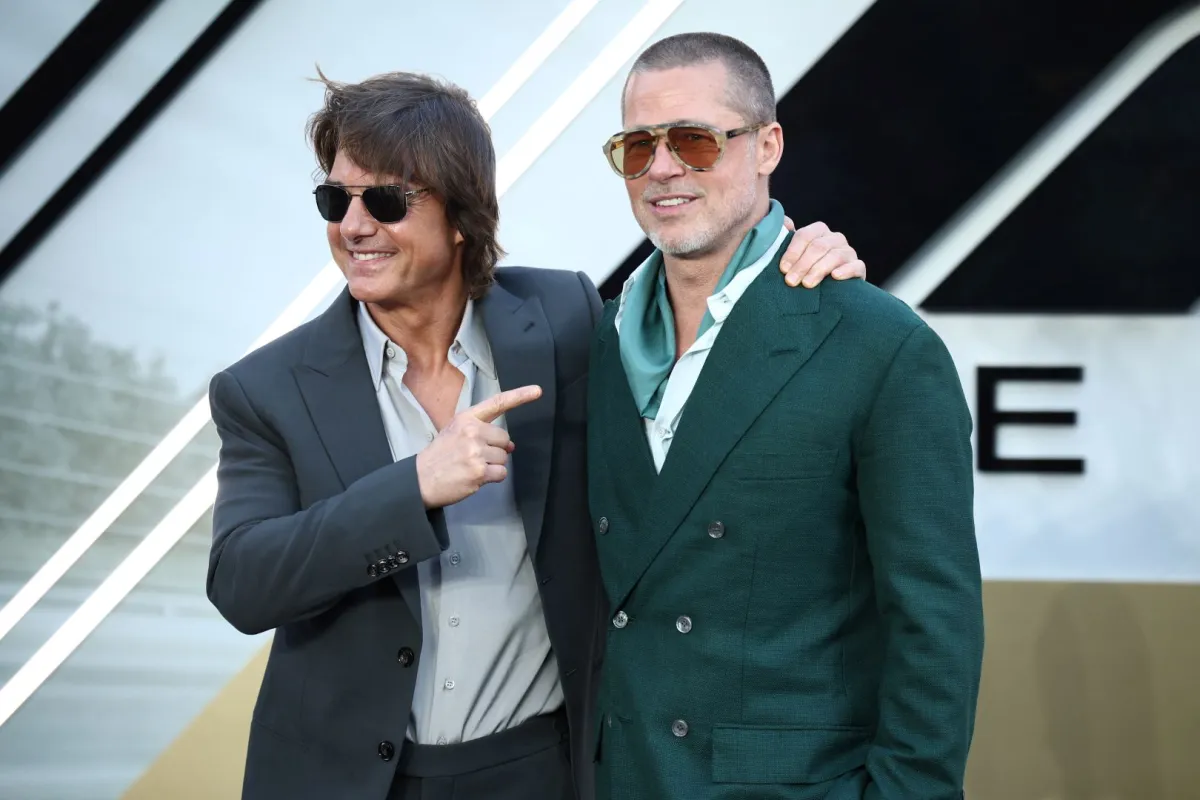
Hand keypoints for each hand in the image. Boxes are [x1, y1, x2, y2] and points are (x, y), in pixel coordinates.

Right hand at [416, 385, 541, 507]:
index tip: (537, 391)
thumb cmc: (439, 456)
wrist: (420, 479)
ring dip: (492, 465)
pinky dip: (493, 478)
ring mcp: (476, 452)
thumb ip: (482, 433)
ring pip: (504, 458)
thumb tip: (511, 445)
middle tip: (474, 457)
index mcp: (466, 418)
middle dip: (496, 450)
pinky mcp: (479, 471)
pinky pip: (501, 473)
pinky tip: (475, 477)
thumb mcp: (455, 432)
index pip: (497, 403)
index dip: (520, 396)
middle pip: (505, 439)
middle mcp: (473, 432)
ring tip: (471, 467)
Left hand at [779, 217, 866, 287]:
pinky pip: (856, 266)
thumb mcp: (793, 256)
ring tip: (807, 284)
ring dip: (818, 270)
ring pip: (835, 256)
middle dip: (802, 265)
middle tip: (791, 281)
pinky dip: (846, 270)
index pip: (805, 235)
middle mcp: (835, 238)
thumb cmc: (805, 271)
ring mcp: (848, 252)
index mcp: (819, 231)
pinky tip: (835, 276)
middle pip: (819, 247)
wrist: (827, 292)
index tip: (783, 269)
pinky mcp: (859, 268)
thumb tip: (786, 222)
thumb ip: (785, 239)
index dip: (793, 252)